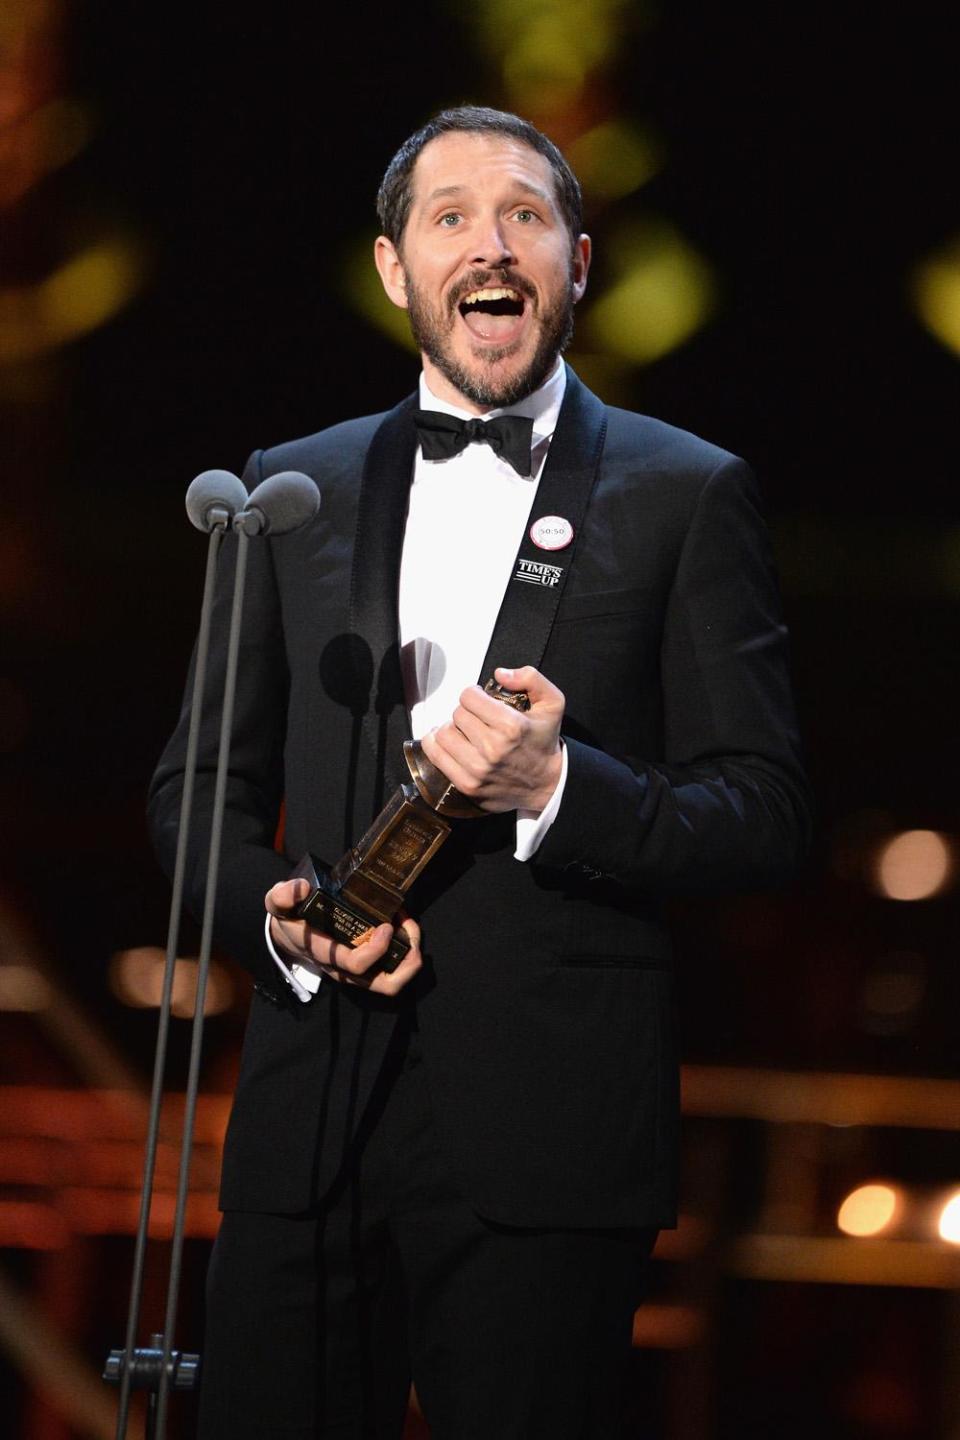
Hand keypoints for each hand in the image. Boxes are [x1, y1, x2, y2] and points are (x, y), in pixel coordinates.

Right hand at [265, 879, 421, 996]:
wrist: (287, 934)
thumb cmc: (289, 918)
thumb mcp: (278, 903)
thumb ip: (283, 896)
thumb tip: (300, 888)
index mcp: (324, 953)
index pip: (354, 963)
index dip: (376, 950)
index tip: (386, 926)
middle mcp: (343, 968)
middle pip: (382, 984)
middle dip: (406, 963)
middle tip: (411, 931)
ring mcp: (355, 971)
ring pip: (390, 983)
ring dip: (410, 959)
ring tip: (411, 928)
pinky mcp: (365, 966)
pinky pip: (390, 970)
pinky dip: (404, 951)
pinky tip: (403, 926)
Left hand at [419, 665, 564, 813]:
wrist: (546, 784)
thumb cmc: (544, 741)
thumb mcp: (553, 703)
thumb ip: (531, 678)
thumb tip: (499, 674)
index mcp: (511, 726)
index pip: (469, 697)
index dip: (474, 694)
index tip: (481, 700)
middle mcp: (492, 748)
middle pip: (457, 714)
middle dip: (466, 712)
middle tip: (477, 718)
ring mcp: (478, 769)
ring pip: (443, 734)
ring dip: (451, 728)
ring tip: (464, 730)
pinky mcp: (467, 785)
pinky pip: (436, 755)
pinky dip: (435, 745)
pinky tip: (450, 741)